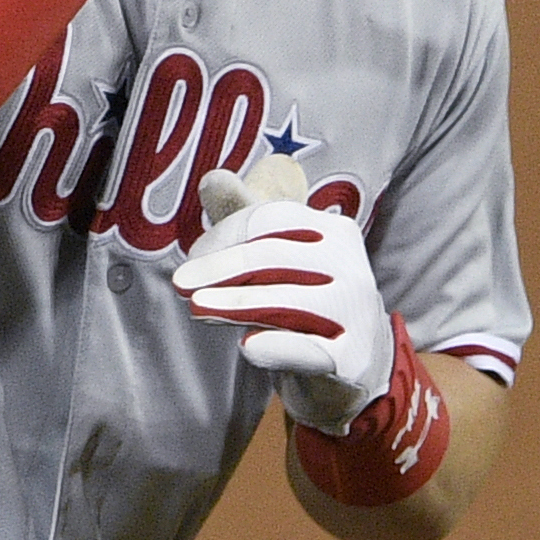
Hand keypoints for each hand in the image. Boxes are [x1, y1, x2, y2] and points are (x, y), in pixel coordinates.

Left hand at [175, 169, 393, 435]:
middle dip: (221, 267)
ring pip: (288, 301)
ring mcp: (355, 313)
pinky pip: (307, 349)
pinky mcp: (353, 358)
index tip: (192, 260)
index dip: (224, 235)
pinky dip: (276, 346)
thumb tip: (213, 178)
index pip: (271, 220)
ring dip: (235, 303)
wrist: (357, 361)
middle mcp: (352, 267)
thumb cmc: (305, 299)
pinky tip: (248, 346)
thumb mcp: (277, 255)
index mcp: (334, 231)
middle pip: (274, 256)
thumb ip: (243, 217)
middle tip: (182, 284)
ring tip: (198, 309)